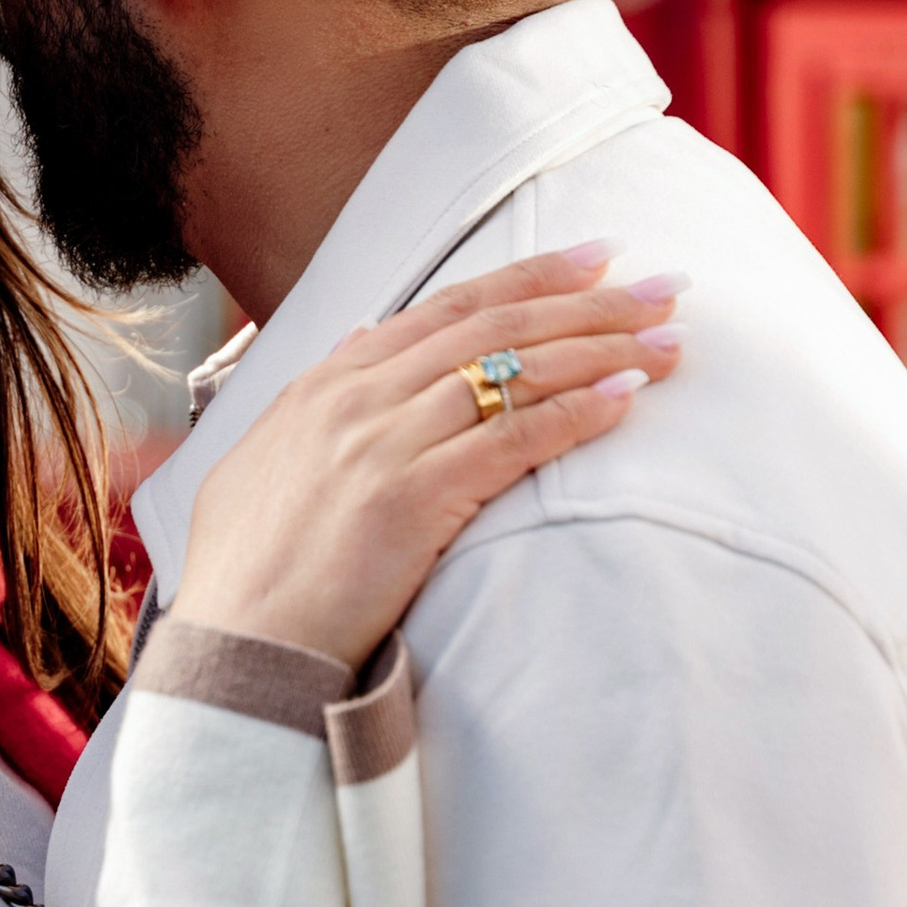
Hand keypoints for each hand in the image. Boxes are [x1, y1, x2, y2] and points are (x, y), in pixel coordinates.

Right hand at [173, 251, 682, 672]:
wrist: (237, 646)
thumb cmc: (249, 572)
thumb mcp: (265, 460)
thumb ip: (316, 399)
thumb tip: (356, 341)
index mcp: (327, 384)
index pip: (448, 306)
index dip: (530, 277)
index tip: (597, 260)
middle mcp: (358, 399)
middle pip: (496, 327)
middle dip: (590, 301)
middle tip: (665, 288)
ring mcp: (383, 446)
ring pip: (512, 372)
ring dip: (602, 351)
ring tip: (669, 343)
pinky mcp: (411, 501)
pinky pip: (511, 442)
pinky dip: (574, 416)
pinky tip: (625, 401)